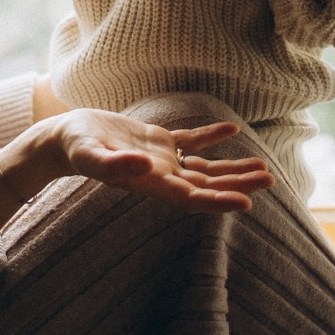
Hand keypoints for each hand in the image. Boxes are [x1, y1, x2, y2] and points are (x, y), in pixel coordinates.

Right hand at [50, 110, 272, 212]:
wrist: (64, 138)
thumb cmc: (75, 148)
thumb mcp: (91, 155)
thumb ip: (115, 163)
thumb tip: (143, 165)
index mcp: (150, 184)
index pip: (192, 198)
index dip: (219, 201)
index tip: (247, 203)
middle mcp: (161, 176)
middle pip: (207, 185)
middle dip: (238, 184)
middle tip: (271, 182)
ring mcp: (161, 160)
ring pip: (205, 168)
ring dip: (233, 168)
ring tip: (263, 167)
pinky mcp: (156, 142)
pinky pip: (189, 141)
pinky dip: (210, 137)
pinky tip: (231, 131)